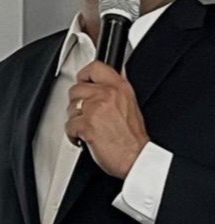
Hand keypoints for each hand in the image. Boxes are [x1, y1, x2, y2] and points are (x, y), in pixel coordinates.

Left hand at [65, 61, 149, 178]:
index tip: (84, 81)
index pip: (96, 67)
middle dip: (78, 103)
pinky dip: (74, 134)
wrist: (136, 156)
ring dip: (75, 119)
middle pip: (76, 88)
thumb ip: (118, 89)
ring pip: (70, 107)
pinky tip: (85, 137)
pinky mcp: (87, 124)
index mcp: (120, 87)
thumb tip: (114, 75)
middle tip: (86, 113)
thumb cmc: (133, 137)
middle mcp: (108, 94)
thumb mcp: (131, 104)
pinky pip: (69, 125)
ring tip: (88, 126)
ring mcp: (96, 108)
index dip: (85, 74)